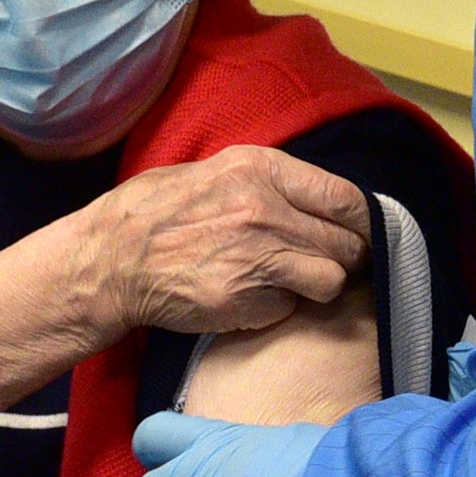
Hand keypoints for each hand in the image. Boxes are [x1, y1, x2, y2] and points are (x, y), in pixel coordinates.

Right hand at [56, 146, 366, 347]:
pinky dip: (280, 307)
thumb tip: (315, 199)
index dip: (364, 221)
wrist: (111, 260)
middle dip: (346, 256)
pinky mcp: (247, 299)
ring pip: (331, 279)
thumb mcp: (213, 173)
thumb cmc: (156, 213)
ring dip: (319, 285)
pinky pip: (292, 307)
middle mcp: (267, 210)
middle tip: (327, 262)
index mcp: (261, 170)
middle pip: (348, 243)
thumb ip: (266, 182)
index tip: (363, 233)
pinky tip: (253, 297)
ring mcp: (259, 257)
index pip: (346, 198)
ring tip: (291, 282)